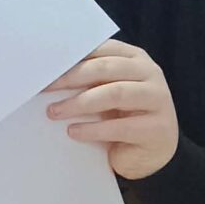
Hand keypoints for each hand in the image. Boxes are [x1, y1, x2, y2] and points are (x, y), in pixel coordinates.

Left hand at [46, 42, 179, 180]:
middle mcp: (151, 74)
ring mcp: (158, 100)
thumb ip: (91, 79)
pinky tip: (73, 132)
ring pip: (114, 93)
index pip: (103, 49)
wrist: (152, 154)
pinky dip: (93, 129)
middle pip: (106, 68)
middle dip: (71, 78)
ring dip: (79, 103)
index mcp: (136, 59)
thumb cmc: (124, 118)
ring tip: (54, 112)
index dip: (73, 57)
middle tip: (45, 89)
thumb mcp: (108, 93)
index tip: (46, 67)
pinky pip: (120, 126)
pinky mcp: (157, 128)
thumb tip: (51, 75)